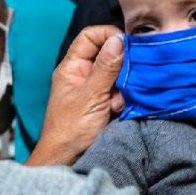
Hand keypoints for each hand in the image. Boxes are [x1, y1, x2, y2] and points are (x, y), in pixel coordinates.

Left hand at [27, 26, 124, 165]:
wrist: (68, 159)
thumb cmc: (70, 129)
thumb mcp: (90, 95)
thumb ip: (106, 67)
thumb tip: (119, 40)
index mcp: (73, 67)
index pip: (91, 37)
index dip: (108, 35)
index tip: (126, 44)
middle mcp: (85, 74)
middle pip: (109, 54)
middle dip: (122, 66)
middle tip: (127, 77)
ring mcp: (97, 89)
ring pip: (120, 74)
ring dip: (124, 86)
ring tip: (117, 102)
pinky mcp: (108, 103)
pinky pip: (124, 91)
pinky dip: (126, 98)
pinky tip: (119, 109)